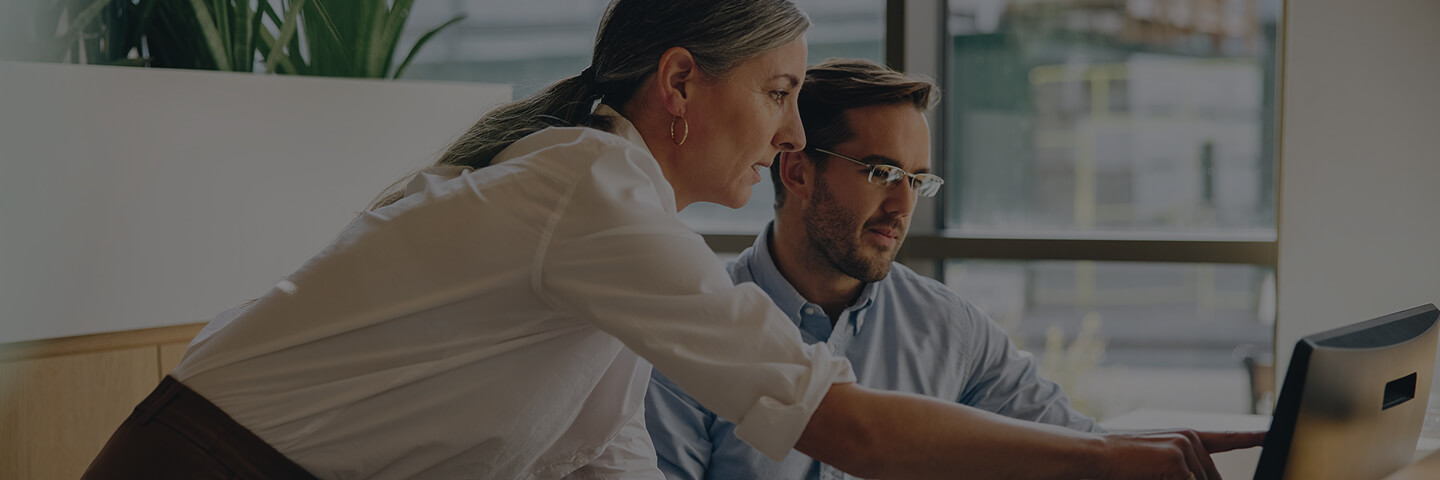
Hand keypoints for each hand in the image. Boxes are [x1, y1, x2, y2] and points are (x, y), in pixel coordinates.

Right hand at [1095, 430, 1265, 479]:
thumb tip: (1203, 476)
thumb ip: (1186, 468)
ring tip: (1152, 473)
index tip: (1270, 435)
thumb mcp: (1159, 463)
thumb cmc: (1123, 465)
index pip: (1227, 439)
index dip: (1252, 438)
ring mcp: (1186, 448)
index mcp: (1187, 437)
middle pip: (1212, 479)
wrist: (1095, 455)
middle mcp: (1191, 438)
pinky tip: (1153, 475)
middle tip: (1159, 473)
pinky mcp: (1178, 460)